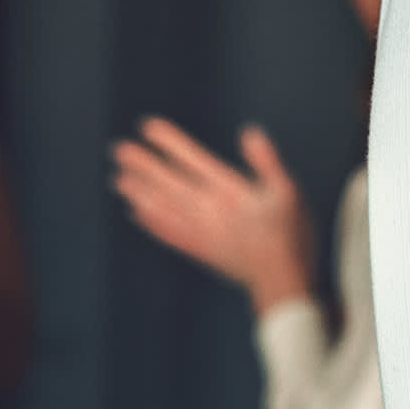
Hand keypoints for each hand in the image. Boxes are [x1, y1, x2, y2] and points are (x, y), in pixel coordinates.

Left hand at [112, 118, 314, 313]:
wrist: (282, 281)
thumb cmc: (291, 235)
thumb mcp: (289, 192)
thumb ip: (267, 161)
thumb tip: (249, 133)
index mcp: (229, 191)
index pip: (192, 159)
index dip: (169, 142)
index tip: (148, 127)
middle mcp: (209, 210)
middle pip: (169, 182)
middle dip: (143, 165)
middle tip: (118, 150)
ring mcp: (202, 232)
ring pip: (163, 208)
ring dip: (139, 192)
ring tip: (119, 180)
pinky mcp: (201, 251)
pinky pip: (170, 234)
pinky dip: (152, 223)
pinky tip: (138, 214)